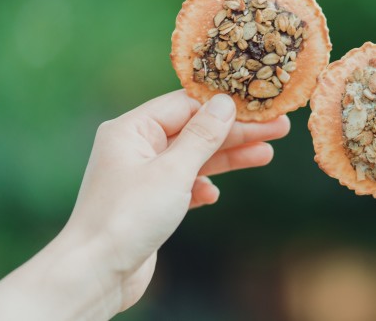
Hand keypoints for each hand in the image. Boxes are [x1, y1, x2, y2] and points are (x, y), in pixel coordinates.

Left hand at [0, 90, 289, 319]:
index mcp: (132, 129)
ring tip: (266, 154)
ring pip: (193, 158)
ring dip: (228, 158)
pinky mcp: (149, 201)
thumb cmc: (129, 216)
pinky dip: (201, 186)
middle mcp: (136, 147)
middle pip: (195, 131)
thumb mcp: (173, 170)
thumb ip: (203, 135)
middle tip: (278, 128)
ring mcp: (142, 175)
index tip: (258, 106)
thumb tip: (226, 102)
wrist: (97, 272)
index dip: (224, 107)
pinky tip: (214, 194)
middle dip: (236, 133)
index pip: (186, 104)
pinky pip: (183, 184)